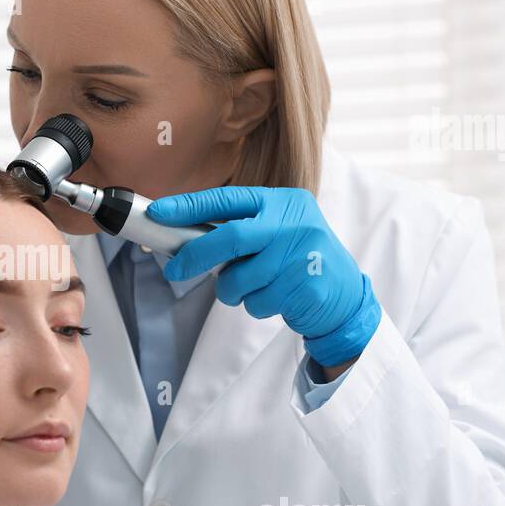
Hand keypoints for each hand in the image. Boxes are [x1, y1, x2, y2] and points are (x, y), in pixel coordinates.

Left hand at [146, 186, 381, 366]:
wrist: (345, 297)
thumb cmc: (295, 263)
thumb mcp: (275, 233)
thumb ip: (238, 232)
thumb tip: (181, 242)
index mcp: (282, 202)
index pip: (228, 200)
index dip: (190, 206)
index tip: (159, 213)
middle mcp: (295, 222)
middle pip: (231, 237)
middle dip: (196, 255)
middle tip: (173, 270)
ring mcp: (302, 254)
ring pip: (240, 277)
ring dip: (231, 290)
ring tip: (249, 288)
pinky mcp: (306, 286)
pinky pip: (257, 302)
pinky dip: (255, 305)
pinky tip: (276, 299)